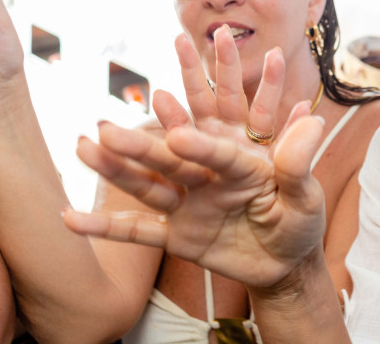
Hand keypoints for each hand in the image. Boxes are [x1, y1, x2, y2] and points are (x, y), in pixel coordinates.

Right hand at [64, 29, 328, 287]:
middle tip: (107, 125)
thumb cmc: (300, 222)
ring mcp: (190, 203)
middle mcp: (208, 174)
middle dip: (143, 141)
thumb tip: (309, 115)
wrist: (287, 263)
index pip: (217, 142)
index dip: (199, 136)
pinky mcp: (179, 235)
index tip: (178, 135)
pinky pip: (139, 231)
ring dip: (116, 167)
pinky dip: (106, 226)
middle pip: (172, 152)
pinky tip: (70, 219)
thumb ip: (300, 161)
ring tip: (84, 144)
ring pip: (148, 182)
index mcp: (240, 158)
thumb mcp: (306, 195)